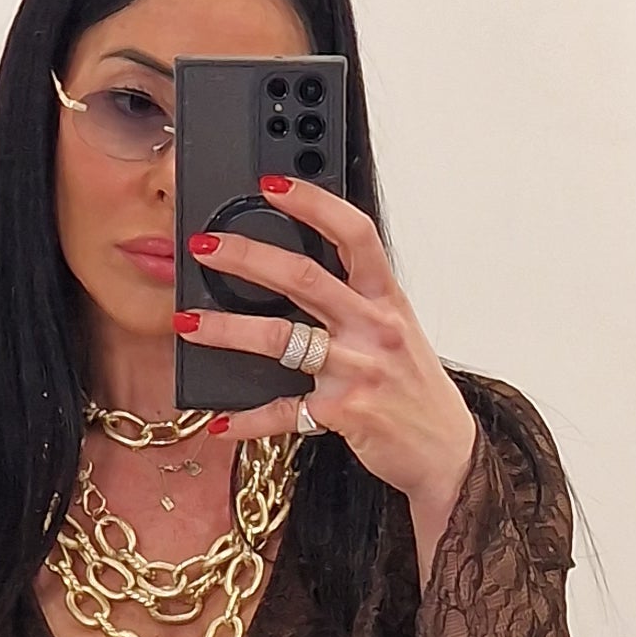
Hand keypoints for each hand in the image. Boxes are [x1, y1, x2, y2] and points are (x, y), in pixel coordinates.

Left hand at [176, 177, 479, 566]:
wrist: (446, 451)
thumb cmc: (414, 388)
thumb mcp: (396, 331)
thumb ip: (357, 300)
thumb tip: (296, 270)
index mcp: (387, 298)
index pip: (354, 233)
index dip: (314, 203)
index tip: (272, 184)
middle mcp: (374, 328)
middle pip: (304, 277)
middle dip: (247, 257)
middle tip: (204, 246)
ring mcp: (358, 370)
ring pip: (282, 339)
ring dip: (227, 330)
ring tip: (189, 324)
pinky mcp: (344, 414)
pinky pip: (284, 411)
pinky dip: (247, 418)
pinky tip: (219, 420)